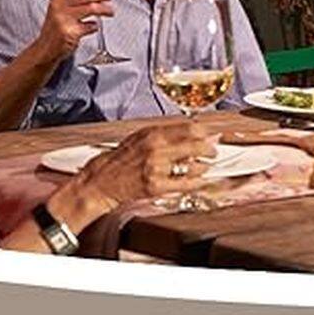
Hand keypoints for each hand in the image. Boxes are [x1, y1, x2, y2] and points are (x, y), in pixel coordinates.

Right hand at [33, 0, 114, 61]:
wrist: (45, 48)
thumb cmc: (56, 26)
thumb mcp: (61, 6)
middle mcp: (58, 5)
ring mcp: (63, 19)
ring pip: (92, 8)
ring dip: (105, 9)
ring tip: (109, 11)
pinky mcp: (70, 32)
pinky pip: (90, 25)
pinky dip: (95, 26)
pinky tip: (93, 26)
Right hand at [72, 122, 220, 211]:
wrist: (101, 181)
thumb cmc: (121, 160)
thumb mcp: (141, 137)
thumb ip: (165, 133)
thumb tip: (194, 131)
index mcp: (152, 133)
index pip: (190, 128)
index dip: (204, 133)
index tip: (209, 136)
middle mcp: (156, 149)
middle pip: (196, 144)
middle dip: (209, 149)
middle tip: (212, 153)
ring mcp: (156, 168)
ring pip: (194, 166)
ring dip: (203, 167)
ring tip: (203, 167)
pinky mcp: (156, 187)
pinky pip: (186, 184)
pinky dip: (197, 183)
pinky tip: (199, 181)